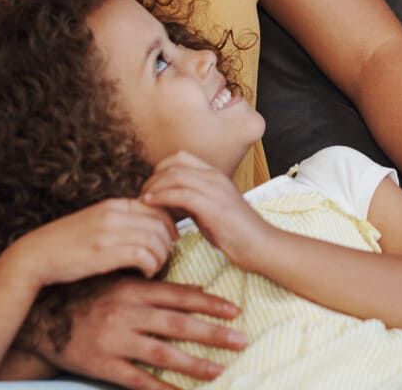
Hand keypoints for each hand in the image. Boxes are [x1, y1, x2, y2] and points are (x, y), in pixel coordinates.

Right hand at [14, 197, 176, 287]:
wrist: (35, 255)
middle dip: (168, 243)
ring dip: (161, 257)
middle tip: (164, 258)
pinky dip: (150, 266)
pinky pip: (143, 256)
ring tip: (154, 268)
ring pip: (156, 240)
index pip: (158, 208)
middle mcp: (114, 213)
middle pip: (161, 223)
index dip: (169, 226)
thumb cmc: (67, 244)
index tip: (169, 241)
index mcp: (114, 204)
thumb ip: (121, 221)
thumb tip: (149, 229)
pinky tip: (144, 274)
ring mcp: (109, 232)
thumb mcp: (96, 222)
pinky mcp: (105, 252)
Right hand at [43, 274, 249, 389]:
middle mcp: (127, 314)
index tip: (234, 310)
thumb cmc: (86, 296)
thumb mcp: (117, 280)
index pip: (179, 296)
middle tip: (242, 340)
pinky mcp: (104, 365)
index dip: (209, 303)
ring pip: (162, 354)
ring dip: (193, 364)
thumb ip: (151, 284)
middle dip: (212, 334)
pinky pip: (137, 381)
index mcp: (133, 290)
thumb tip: (192, 286)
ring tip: (220, 371)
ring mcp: (116, 341)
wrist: (43, 319)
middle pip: (177, 325)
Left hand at [140, 150, 274, 270]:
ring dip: (153, 187)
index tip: (150, 186)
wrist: (260, 244)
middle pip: (174, 163)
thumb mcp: (211, 208)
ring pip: (174, 175)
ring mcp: (214, 189)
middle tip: (142, 194)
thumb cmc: (235, 232)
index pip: (181, 157)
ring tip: (142, 200)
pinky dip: (161, 197)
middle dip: (153, 177)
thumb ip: (193, 200)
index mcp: (215, 174)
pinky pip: (179, 194)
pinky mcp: (212, 206)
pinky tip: (151, 205)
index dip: (160, 168)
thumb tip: (168, 200)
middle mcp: (214, 176)